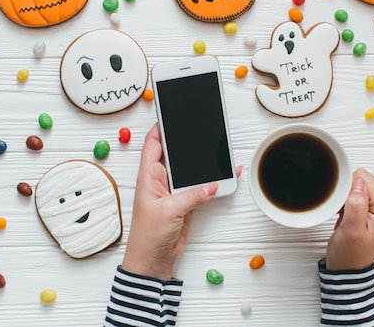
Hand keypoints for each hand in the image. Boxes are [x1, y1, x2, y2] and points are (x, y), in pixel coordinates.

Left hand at [121, 124, 240, 279]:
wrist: (153, 261)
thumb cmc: (148, 236)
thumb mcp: (169, 211)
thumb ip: (192, 195)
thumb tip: (211, 185)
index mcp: (148, 176)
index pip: (153, 143)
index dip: (161, 127)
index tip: (172, 113)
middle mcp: (160, 180)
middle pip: (174, 152)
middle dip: (186, 141)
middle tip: (200, 126)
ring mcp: (173, 190)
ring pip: (189, 169)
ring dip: (202, 162)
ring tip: (217, 149)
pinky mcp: (186, 201)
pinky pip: (200, 186)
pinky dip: (212, 180)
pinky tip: (225, 174)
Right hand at [325, 168, 373, 270]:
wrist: (351, 268)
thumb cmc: (350, 254)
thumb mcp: (351, 230)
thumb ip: (356, 204)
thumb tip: (358, 182)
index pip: (364, 178)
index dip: (348, 192)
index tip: (346, 210)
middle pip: (364, 179)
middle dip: (350, 194)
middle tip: (347, 215)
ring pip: (362, 184)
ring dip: (350, 198)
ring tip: (348, 217)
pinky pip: (362, 192)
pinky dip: (352, 201)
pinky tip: (351, 215)